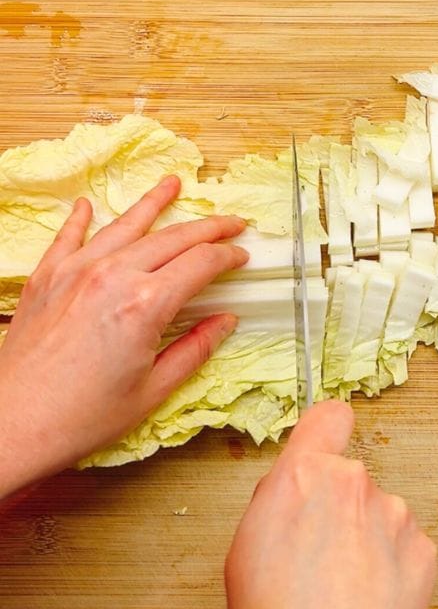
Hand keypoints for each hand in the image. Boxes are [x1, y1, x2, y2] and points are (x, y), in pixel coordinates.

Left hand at [0, 175, 247, 496]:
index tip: (242, 256)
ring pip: (125, 226)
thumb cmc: (82, 416)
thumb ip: (194, 349)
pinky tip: (88, 205)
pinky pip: (69, 238)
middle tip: (232, 220)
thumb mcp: (154, 389)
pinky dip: (81, 219)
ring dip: (153, 203)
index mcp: (146, 305)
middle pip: (172, 238)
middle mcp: (112, 278)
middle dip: (208, 227)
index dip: (228, 257)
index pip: (201, 264)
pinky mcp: (46, 279)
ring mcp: (75, 273)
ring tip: (171, 184)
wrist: (11, 424)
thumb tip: (224, 322)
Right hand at [225, 401, 436, 608]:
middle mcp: (354, 484)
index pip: (327, 417)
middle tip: (318, 558)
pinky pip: (403, 545)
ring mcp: (395, 514)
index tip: (323, 446)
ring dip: (367, 540)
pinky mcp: (424, 547)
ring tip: (343, 591)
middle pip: (349, 478)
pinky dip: (392, 567)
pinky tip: (370, 601)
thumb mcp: (245, 552)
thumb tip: (294, 493)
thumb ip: (278, 503)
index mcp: (301, 477)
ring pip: (378, 514)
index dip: (325, 433)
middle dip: (338, 508)